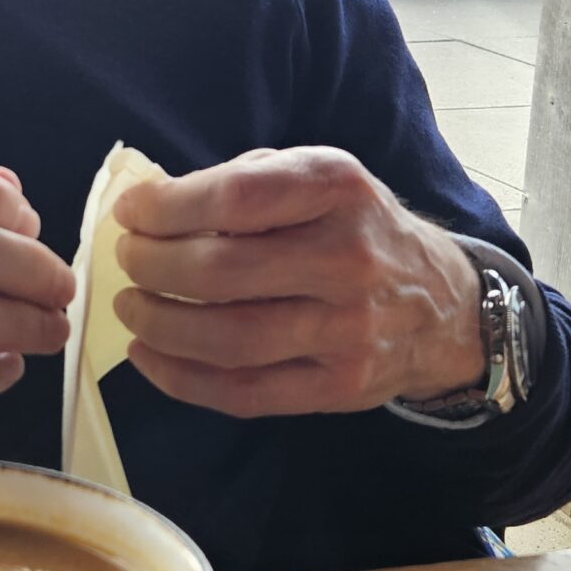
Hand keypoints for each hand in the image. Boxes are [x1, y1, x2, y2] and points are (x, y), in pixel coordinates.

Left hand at [111, 147, 484, 418]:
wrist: (444, 306)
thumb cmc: (356, 230)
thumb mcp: (319, 178)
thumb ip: (245, 183)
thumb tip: (152, 207)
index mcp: (338, 189)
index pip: (236, 198)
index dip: (166, 207)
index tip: (131, 213)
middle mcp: (347, 258)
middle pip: (220, 272)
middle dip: (151, 267)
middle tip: (126, 261)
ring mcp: (347, 331)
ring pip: (226, 339)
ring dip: (157, 325)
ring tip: (130, 307)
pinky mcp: (338, 388)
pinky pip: (241, 392)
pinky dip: (179, 379)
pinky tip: (148, 356)